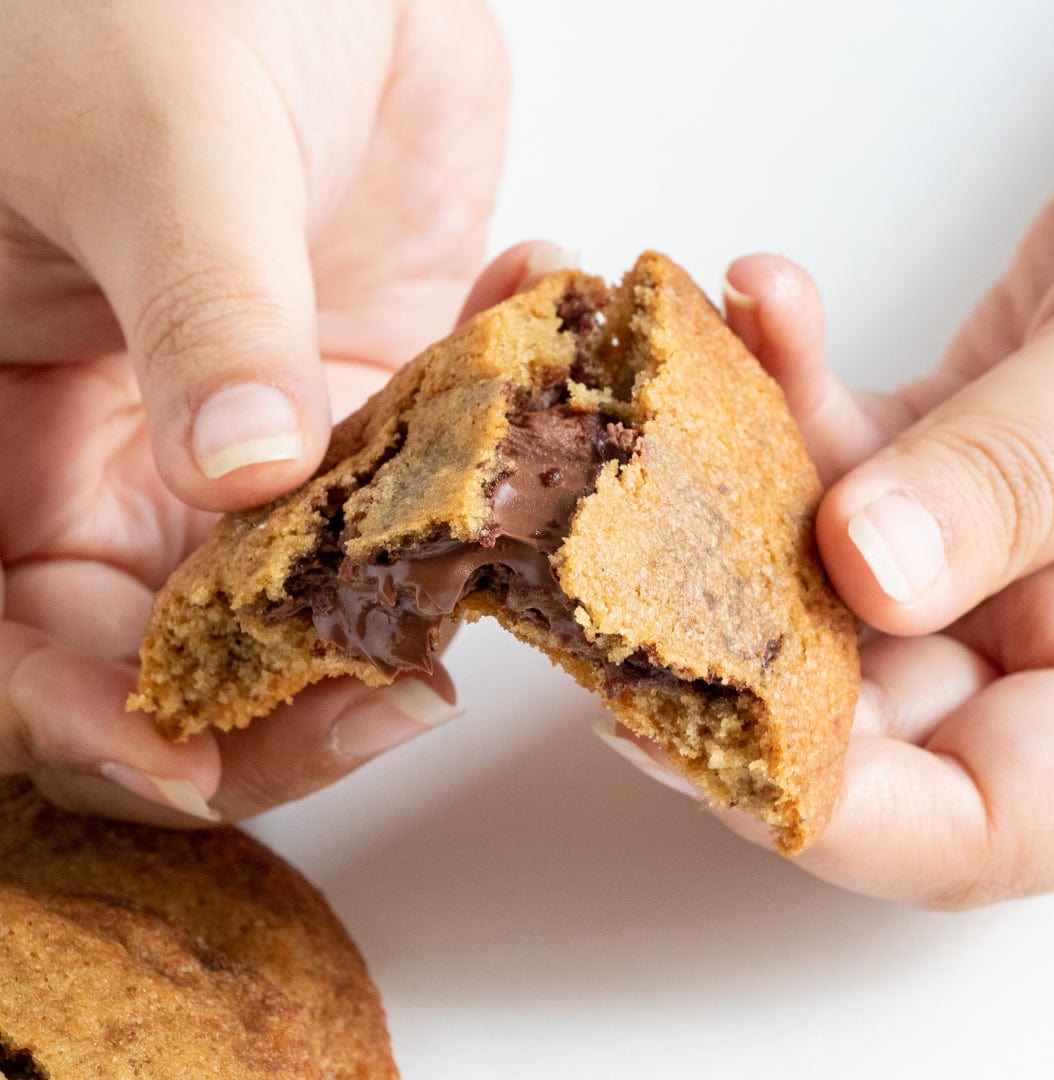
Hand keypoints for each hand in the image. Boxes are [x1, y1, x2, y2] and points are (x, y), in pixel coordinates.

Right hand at [0, 0, 507, 823]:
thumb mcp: (158, 144)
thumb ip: (204, 311)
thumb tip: (242, 467)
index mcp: (20, 432)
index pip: (25, 638)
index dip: (91, 720)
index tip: (191, 758)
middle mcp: (142, 463)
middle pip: (199, 656)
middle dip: (292, 705)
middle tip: (404, 700)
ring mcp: (274, 441)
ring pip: (341, 590)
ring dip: (420, 596)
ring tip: (497, 571)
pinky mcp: (380, 396)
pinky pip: (437, 479)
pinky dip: (494, 456)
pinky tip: (530, 342)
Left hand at [711, 168, 1053, 906]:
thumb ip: (1014, 487)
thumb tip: (871, 567)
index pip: (965, 823)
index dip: (812, 802)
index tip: (667, 733)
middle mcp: (1048, 643)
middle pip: (851, 699)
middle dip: (717, 622)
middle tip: (603, 557)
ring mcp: (990, 559)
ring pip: (818, 566)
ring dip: (735, 471)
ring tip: (664, 387)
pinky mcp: (946, 470)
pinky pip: (841, 456)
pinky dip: (794, 384)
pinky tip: (764, 298)